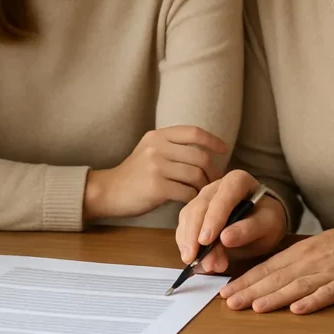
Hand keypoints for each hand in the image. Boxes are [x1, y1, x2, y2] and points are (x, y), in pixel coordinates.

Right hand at [83, 126, 227, 219]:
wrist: (110, 190)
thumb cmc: (135, 174)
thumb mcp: (150, 150)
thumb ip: (172, 146)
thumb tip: (206, 152)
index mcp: (158, 135)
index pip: (193, 132)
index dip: (212, 140)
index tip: (224, 150)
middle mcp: (157, 147)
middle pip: (199, 156)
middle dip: (213, 170)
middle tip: (216, 181)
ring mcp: (156, 166)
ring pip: (195, 175)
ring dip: (205, 186)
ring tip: (204, 192)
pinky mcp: (156, 187)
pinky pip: (187, 192)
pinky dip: (194, 198)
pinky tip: (191, 202)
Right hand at [175, 170, 286, 269]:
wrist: (262, 220)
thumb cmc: (266, 219)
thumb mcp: (268, 225)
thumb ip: (249, 229)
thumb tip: (225, 239)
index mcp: (237, 181)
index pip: (223, 197)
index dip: (213, 218)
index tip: (206, 241)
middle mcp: (215, 187)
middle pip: (198, 208)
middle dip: (194, 235)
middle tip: (196, 259)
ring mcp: (202, 198)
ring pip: (187, 218)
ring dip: (190, 243)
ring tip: (203, 266)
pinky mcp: (193, 213)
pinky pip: (184, 227)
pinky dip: (187, 245)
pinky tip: (195, 262)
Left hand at [220, 223, 333, 314]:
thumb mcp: (312, 248)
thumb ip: (291, 261)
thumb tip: (266, 274)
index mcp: (298, 252)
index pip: (265, 268)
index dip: (245, 280)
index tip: (226, 292)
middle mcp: (307, 260)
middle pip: (274, 277)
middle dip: (250, 290)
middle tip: (230, 302)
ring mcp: (326, 271)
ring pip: (295, 285)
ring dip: (274, 297)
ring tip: (255, 307)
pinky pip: (327, 293)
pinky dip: (312, 301)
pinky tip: (297, 309)